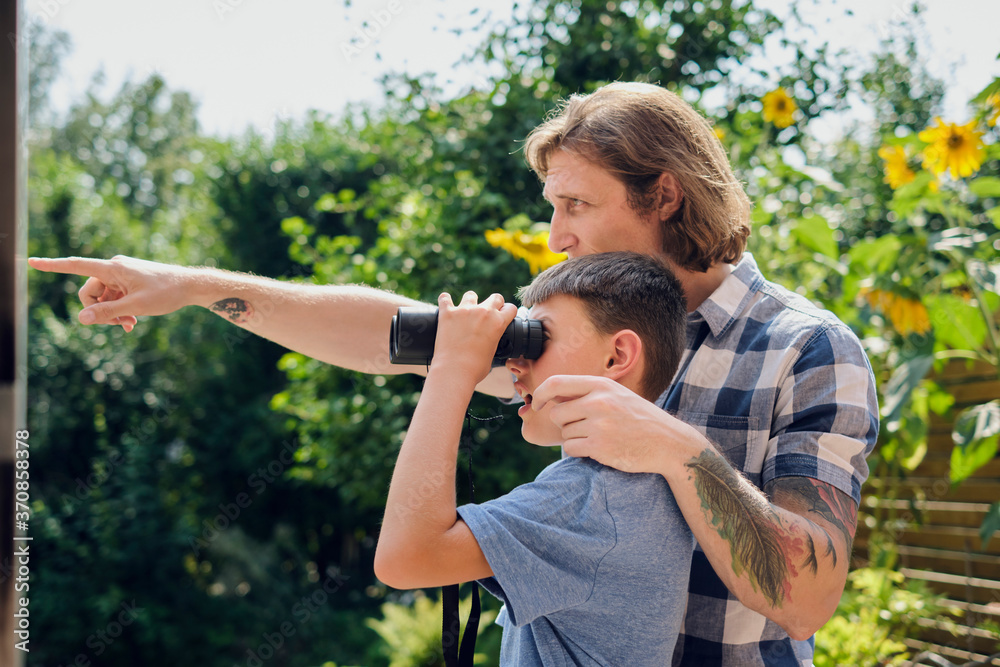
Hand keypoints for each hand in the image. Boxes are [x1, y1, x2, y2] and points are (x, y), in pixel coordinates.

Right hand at [28, 255, 194, 331]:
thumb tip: (82, 319)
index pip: (76, 265)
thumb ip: (108, 312)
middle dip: (99, 311)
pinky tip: (131, 322)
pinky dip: (119, 310)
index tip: (32, 261)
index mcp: (113, 268)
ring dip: (111, 313)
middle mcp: (114, 268)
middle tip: (119, 324)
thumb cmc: (166, 293)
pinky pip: (114, 298)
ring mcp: (122, 276)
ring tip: (130, 323)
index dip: (53, 265)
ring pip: (102, 298)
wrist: (190, 286)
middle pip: (89, 292)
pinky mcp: (129, 282)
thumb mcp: (137, 306)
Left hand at [432, 291, 516, 383]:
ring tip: (465, 312)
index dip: (507, 312)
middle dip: (493, 303)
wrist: (455, 371)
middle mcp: (483, 312)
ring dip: (470, 302)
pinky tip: (446, 304)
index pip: (510, 308)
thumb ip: (493, 340)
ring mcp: (465, 311)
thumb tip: (488, 340)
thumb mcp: (493, 353)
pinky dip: (445, 301)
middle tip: (486, 314)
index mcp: (498, 323)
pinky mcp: (447, 313)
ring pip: (471, 295)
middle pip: (495, 297)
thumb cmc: (475, 368)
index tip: (503, 315)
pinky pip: (445, 298)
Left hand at [531, 375, 692, 474]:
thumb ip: (588, 393)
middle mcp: (599, 402)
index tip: (536, 404)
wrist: (668, 442)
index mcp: (601, 385)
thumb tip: (551, 395)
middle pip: (557, 413)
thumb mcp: (616, 395)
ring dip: (575, 438)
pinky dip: (578, 451)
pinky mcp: (600, 447)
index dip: (540, 394)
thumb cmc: (638, 419)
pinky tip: (597, 449)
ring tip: (598, 437)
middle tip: (582, 427)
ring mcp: (600, 425)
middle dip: (563, 423)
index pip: (556, 383)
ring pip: (564, 433)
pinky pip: (570, 449)